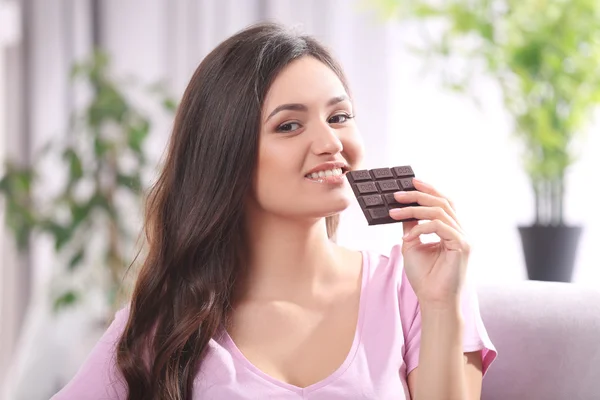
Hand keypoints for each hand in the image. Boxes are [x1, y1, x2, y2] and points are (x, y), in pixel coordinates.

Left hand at [389, 178, 469, 308]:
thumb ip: (411, 226)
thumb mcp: (412, 244)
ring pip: (439, 212)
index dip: (428, 190)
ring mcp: (463, 238)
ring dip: (414, 210)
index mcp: (451, 230)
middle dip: (418, 196)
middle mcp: (460, 231)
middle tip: (397, 194)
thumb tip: (403, 208)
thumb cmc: (424, 276)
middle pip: (442, 203)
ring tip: (394, 212)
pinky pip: (440, 226)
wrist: (433, 300)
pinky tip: (407, 237)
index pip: (443, 203)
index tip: (410, 182)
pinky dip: (421, 228)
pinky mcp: (462, 245)